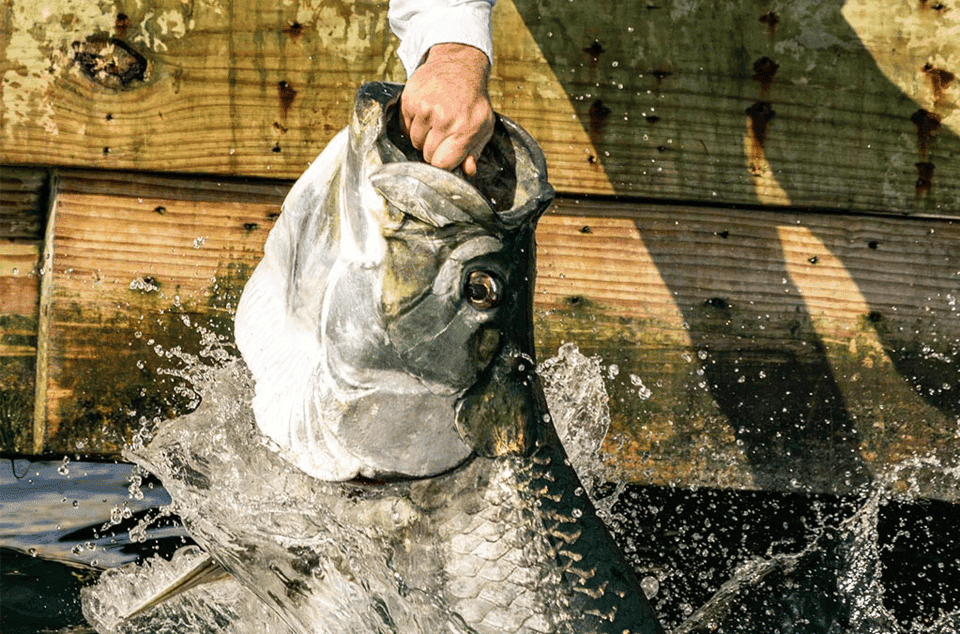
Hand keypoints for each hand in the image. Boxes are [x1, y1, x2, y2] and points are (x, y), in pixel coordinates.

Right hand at [401, 43, 494, 175]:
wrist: (457, 65)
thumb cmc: (472, 101)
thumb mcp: (483, 125)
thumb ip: (474, 151)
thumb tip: (467, 172)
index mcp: (465, 129)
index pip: (442, 164)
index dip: (443, 164)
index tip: (446, 158)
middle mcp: (444, 119)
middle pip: (427, 155)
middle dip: (433, 151)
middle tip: (442, 136)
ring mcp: (425, 109)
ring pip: (414, 142)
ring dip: (422, 139)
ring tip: (433, 124)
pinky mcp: (410, 100)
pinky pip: (405, 128)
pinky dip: (412, 126)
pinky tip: (424, 115)